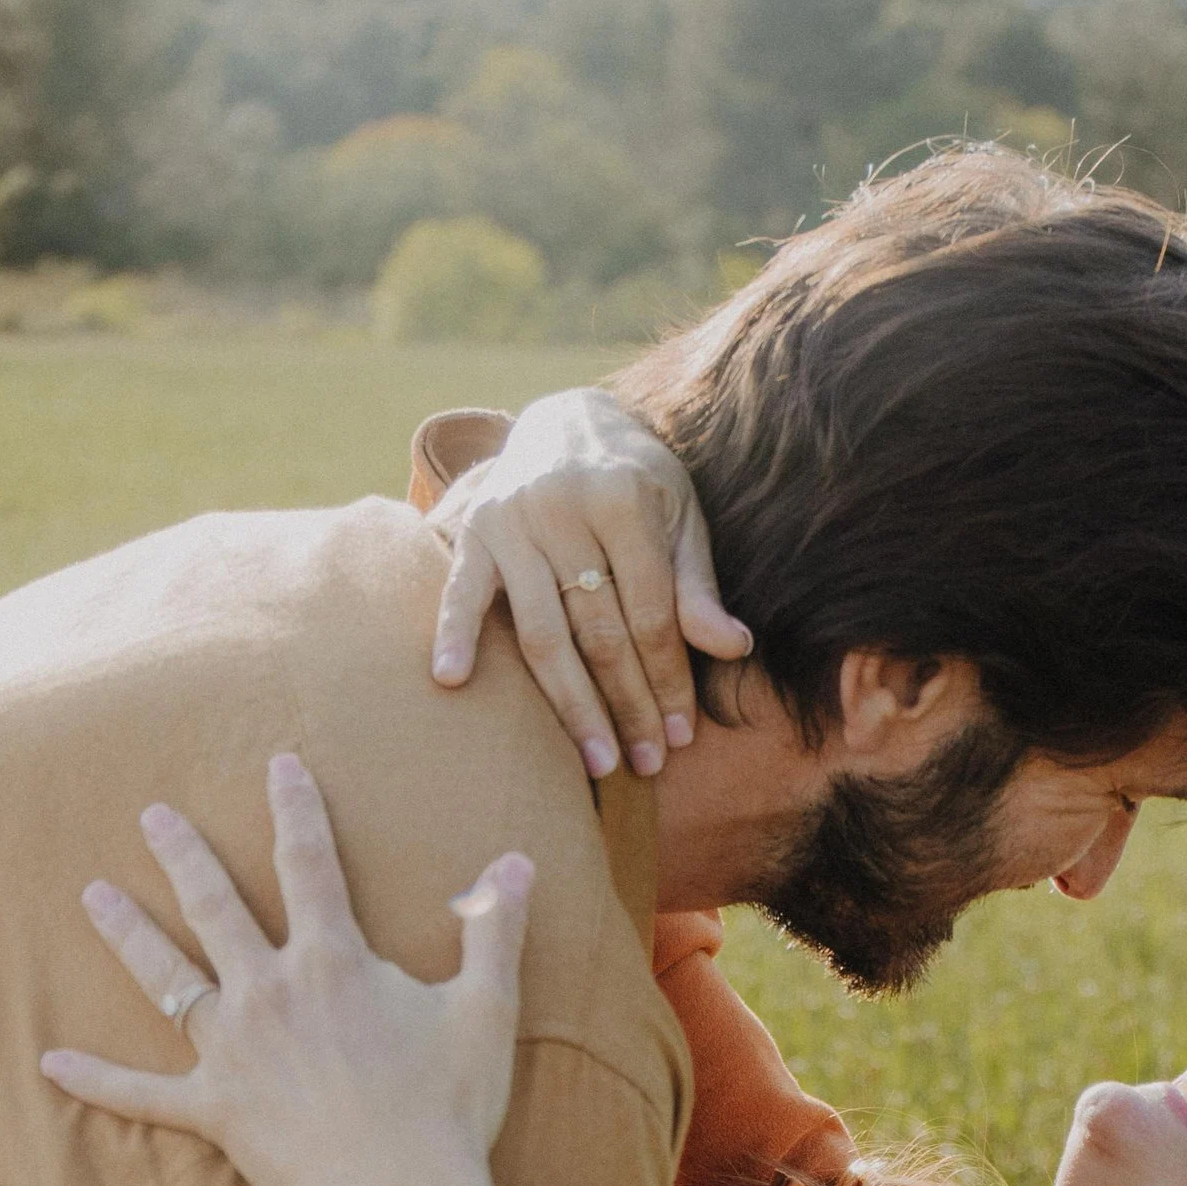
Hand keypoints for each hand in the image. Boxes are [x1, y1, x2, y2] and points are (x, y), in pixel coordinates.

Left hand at [41, 752, 531, 1185]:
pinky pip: (142, 1094)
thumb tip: (516, 862)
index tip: (280, 765)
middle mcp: (271, 992)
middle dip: (185, 854)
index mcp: (333, 962)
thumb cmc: (449, 1108)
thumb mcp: (487, 1011)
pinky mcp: (215, 1109)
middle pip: (217, 907)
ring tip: (93, 895)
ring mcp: (234, 1051)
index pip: (310, 865)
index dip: (295, 809)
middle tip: (153, 814)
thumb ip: (493, 931)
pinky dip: (96, 1080)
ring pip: (168, 979)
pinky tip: (50, 1061)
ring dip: (128, 934)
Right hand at [426, 384, 751, 779]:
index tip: (680, 737)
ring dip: (570, 705)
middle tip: (644, 764)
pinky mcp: (473, 528)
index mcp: (624, 501)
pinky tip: (452, 679)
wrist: (568, 421)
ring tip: (595, 763)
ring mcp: (513, 519)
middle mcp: (564, 508)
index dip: (669, 680)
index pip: (651, 614)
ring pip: (543, 631)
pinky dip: (454, 632)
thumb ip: (697, 585)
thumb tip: (734, 648)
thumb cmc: (638, 482)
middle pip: (600, 632)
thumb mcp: (681, 519)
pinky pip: (462, 589)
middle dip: (627, 705)